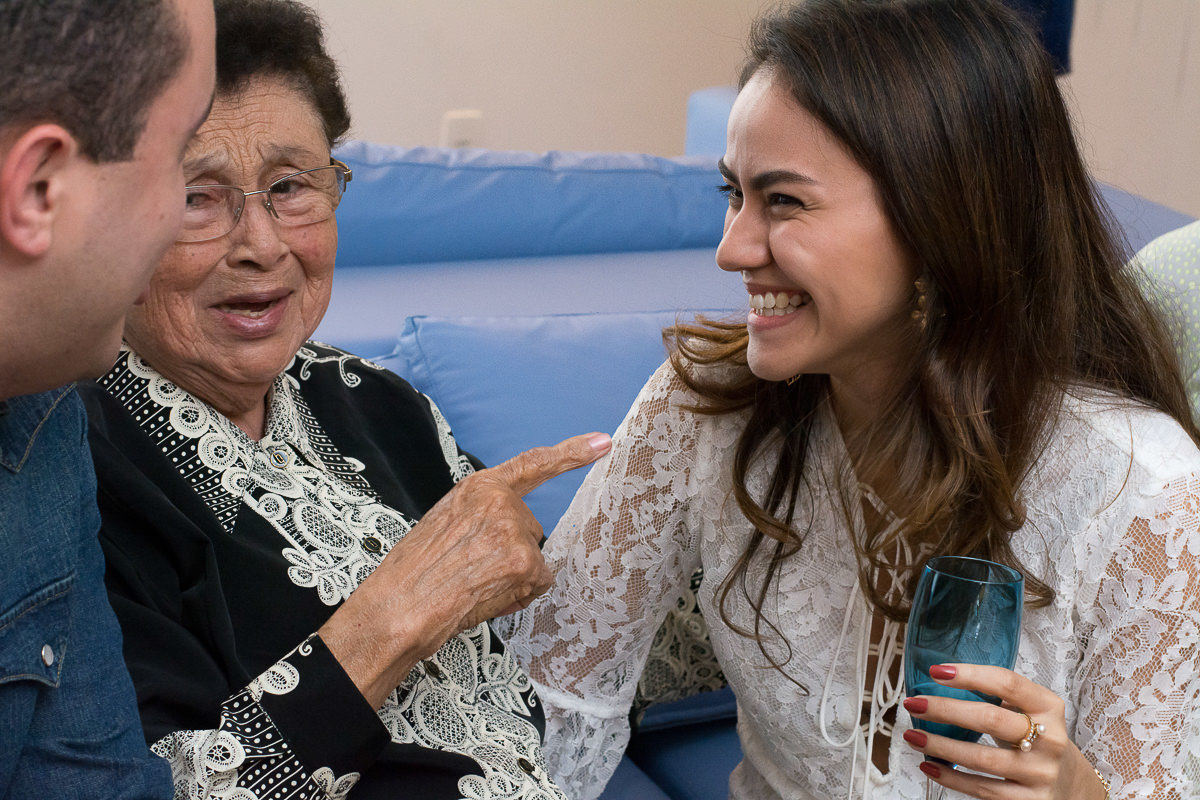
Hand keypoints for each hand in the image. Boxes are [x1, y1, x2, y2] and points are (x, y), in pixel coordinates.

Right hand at [319, 431, 611, 707]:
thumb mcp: (444, 522)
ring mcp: (514, 529)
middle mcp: (500, 501)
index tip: (601, 442)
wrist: (400, 605)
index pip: (532, 464)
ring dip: (514, 576)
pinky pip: (538, 582)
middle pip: (530, 529)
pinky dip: (520, 595)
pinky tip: (487, 596)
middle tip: (472, 571)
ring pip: (534, 558)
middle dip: (511, 553)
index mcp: (478, 487)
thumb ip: (481, 516)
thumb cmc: (414, 572)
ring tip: (473, 584)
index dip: (571, 453)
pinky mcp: (524, 560)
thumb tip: (506, 537)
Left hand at [902, 664, 1107, 798]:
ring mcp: (1039, 773)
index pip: (1007, 683)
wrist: (1072, 786)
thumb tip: (943, 681)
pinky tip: (929, 765)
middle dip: (945, 710)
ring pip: (982, 759)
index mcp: (1048, 707)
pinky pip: (982, 789)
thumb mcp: (1032, 712)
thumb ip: (1000, 696)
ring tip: (912, 736)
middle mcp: (1048, 740)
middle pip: (990, 719)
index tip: (936, 672)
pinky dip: (951, 778)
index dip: (970, 675)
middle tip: (913, 703)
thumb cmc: (1038, 739)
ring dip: (940, 746)